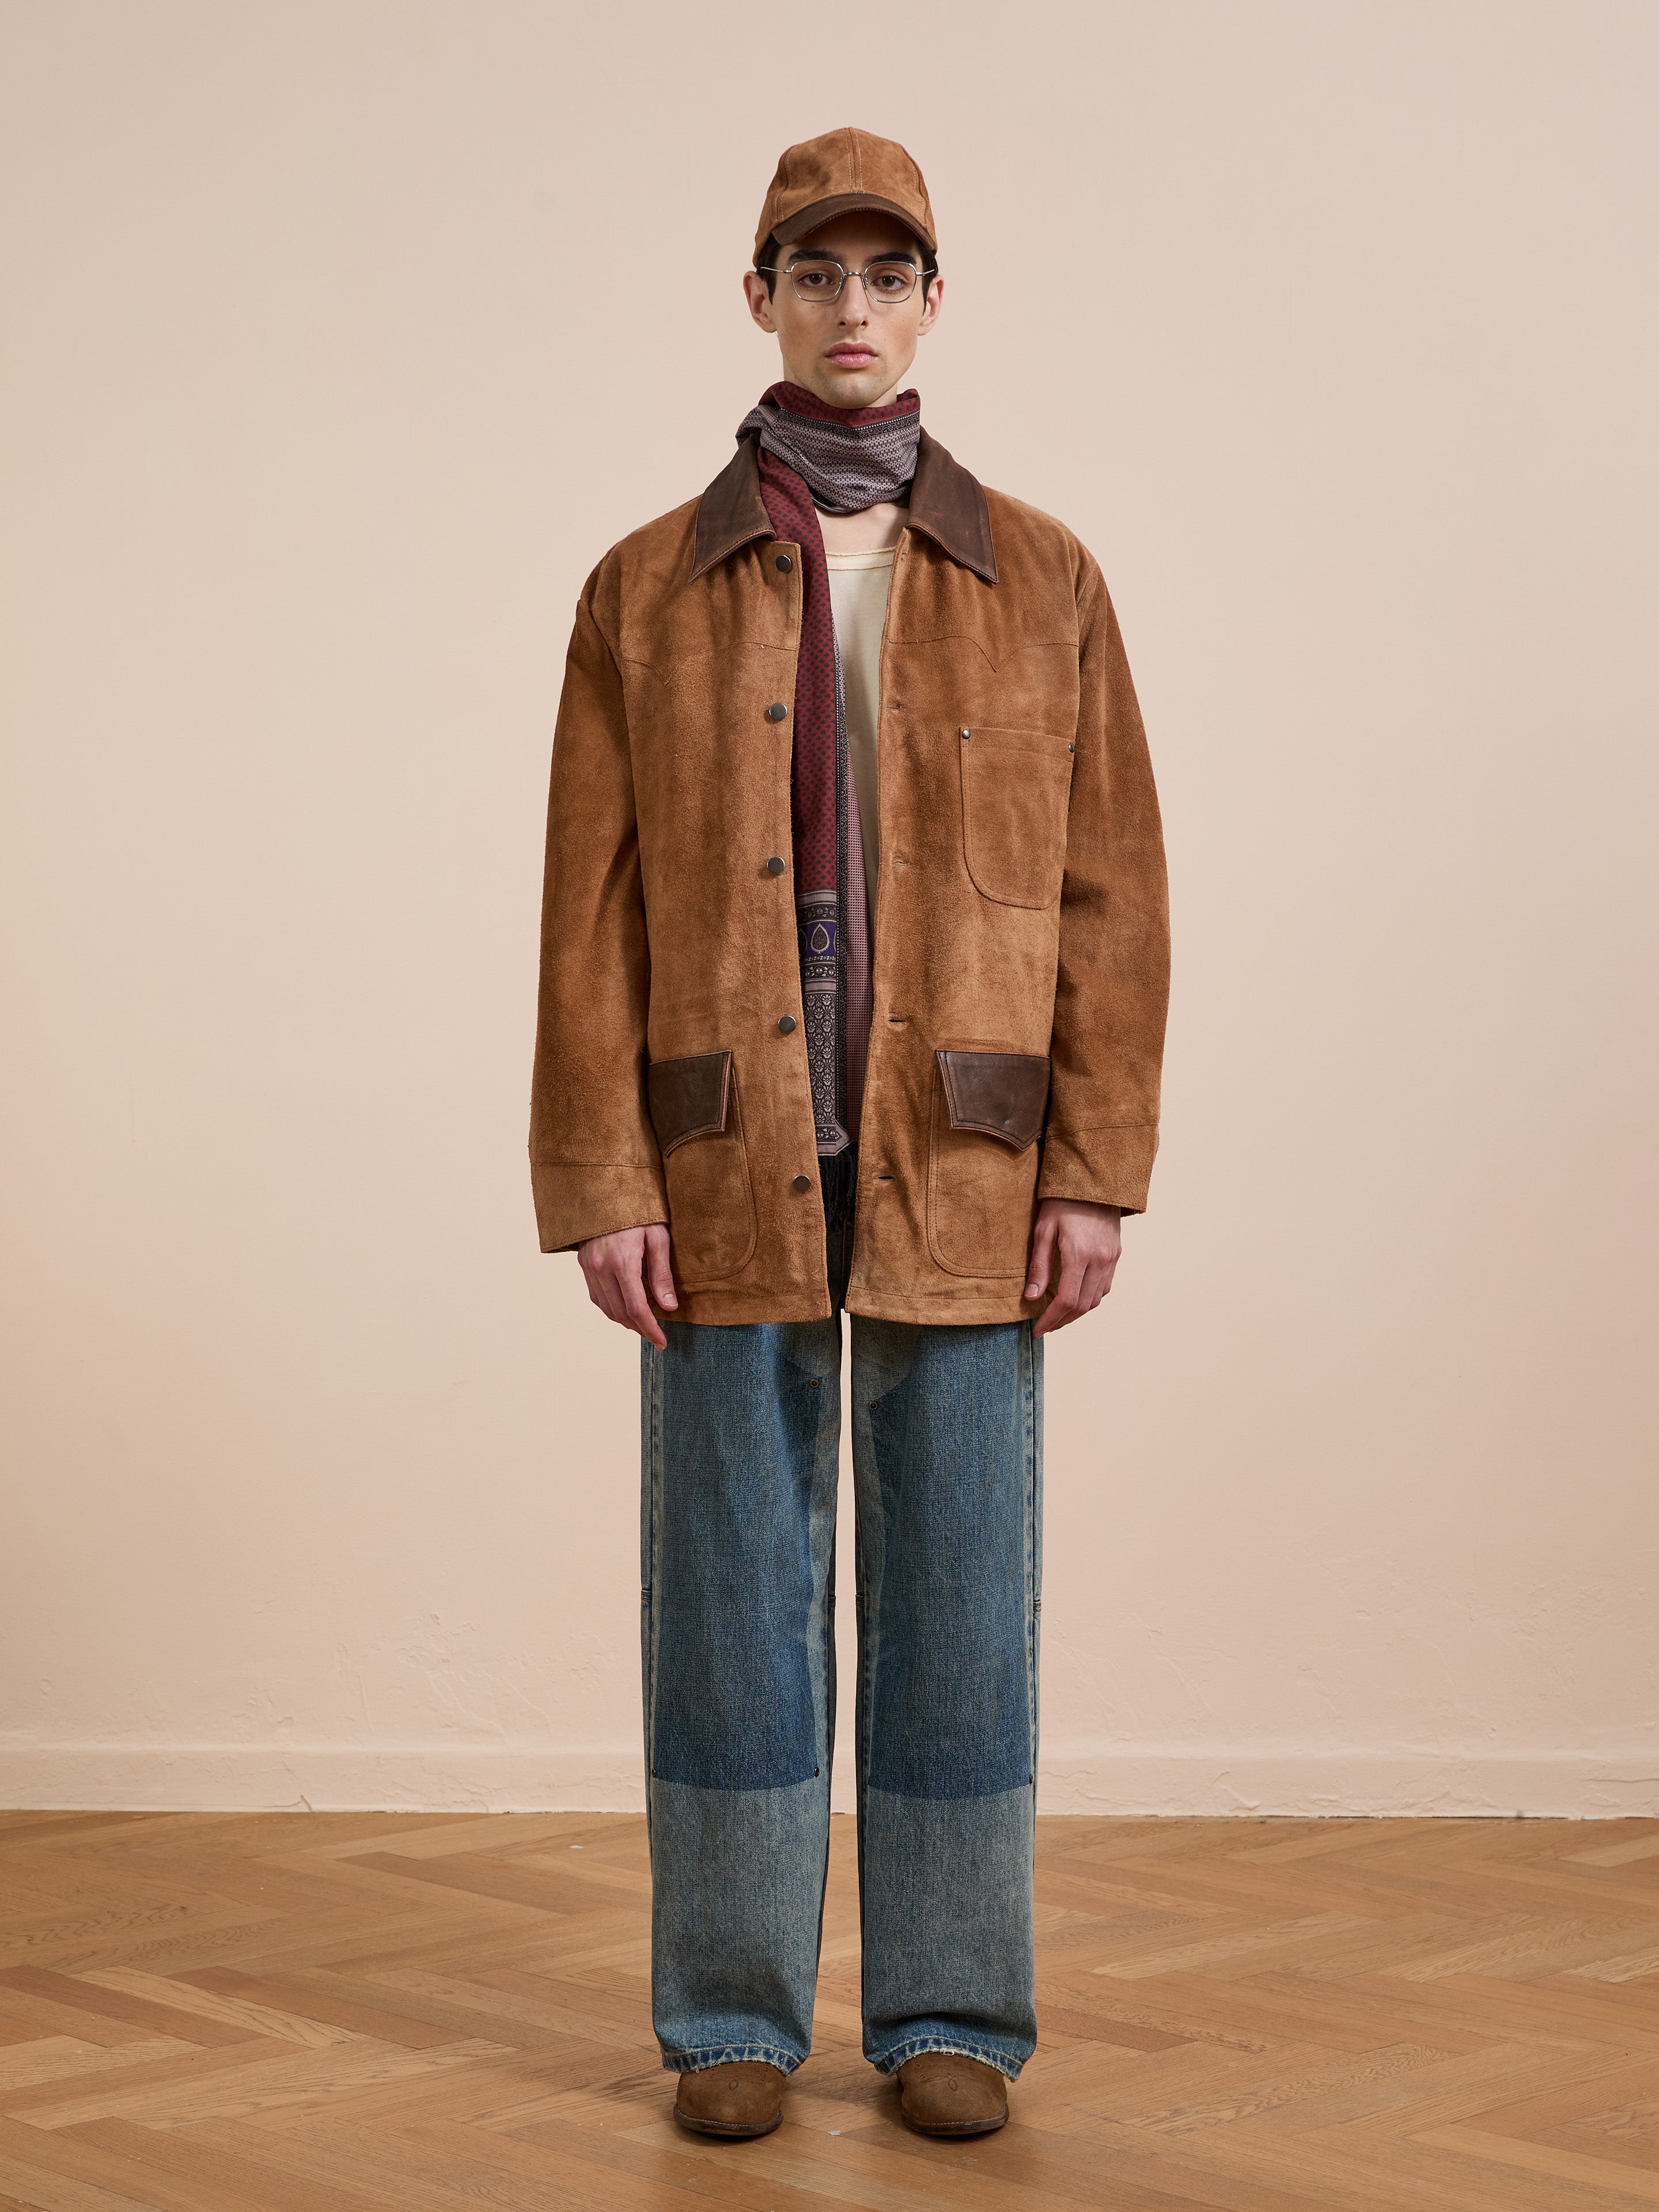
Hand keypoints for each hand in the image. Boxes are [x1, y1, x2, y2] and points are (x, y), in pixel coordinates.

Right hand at [577, 1223, 675, 1348]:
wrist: (605, 1190)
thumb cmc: (638, 1211)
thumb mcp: (658, 1237)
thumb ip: (662, 1274)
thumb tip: (669, 1307)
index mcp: (622, 1261)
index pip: (637, 1307)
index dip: (650, 1329)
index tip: (662, 1342)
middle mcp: (601, 1267)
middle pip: (620, 1312)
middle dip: (639, 1329)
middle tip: (656, 1336)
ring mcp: (589, 1267)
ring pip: (606, 1308)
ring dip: (625, 1321)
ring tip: (643, 1325)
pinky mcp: (583, 1264)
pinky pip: (596, 1296)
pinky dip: (611, 1308)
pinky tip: (625, 1309)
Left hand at [1025, 1198, 1122, 1336]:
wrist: (1094, 1181)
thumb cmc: (1062, 1202)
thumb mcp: (1043, 1230)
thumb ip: (1038, 1265)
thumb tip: (1031, 1297)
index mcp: (1079, 1254)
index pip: (1066, 1300)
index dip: (1051, 1319)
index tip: (1037, 1329)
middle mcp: (1100, 1260)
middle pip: (1082, 1306)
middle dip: (1062, 1321)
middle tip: (1045, 1326)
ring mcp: (1111, 1259)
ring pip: (1096, 1299)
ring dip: (1076, 1313)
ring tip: (1057, 1316)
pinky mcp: (1116, 1255)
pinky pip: (1105, 1287)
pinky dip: (1090, 1299)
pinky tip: (1076, 1299)